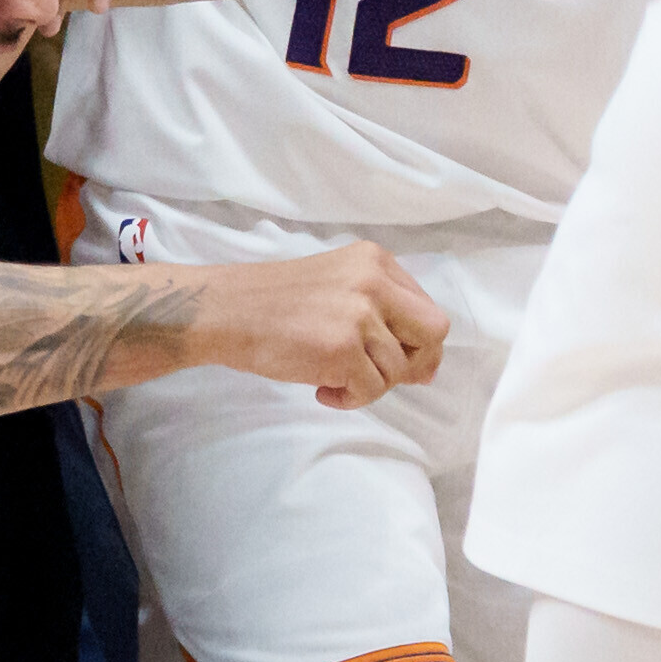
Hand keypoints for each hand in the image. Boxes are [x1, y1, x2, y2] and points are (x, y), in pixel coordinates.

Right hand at [213, 242, 449, 409]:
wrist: (226, 311)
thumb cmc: (275, 303)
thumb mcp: (337, 285)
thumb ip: (383, 314)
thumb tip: (427, 370)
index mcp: (375, 261)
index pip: (427, 308)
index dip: (419, 342)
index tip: (399, 359)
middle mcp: (374, 282)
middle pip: (434, 332)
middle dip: (416, 362)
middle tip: (382, 375)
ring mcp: (359, 315)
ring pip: (398, 369)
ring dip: (370, 385)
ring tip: (334, 379)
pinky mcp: (342, 349)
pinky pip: (370, 390)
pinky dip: (350, 400)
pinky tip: (322, 390)